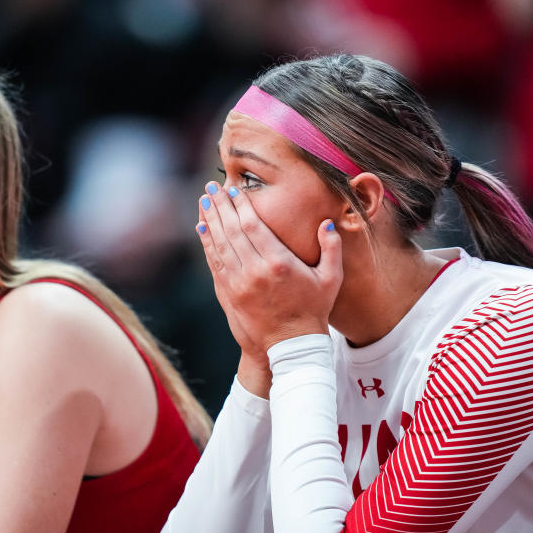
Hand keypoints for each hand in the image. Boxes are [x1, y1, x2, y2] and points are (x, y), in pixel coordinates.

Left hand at [195, 181, 342, 355]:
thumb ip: (330, 248)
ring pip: (219, 244)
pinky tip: (201, 227)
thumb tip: (326, 223)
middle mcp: (255, 271)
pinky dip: (206, 243)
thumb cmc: (314, 310)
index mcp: (279, 263)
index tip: (233, 189)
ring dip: (210, 219)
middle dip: (220, 205)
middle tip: (211, 186)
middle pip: (231, 230)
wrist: (291, 346)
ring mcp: (238, 283)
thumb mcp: (330, 279)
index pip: (253, 226)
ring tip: (204, 199)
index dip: (240, 205)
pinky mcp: (229, 293)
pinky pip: (214, 262)